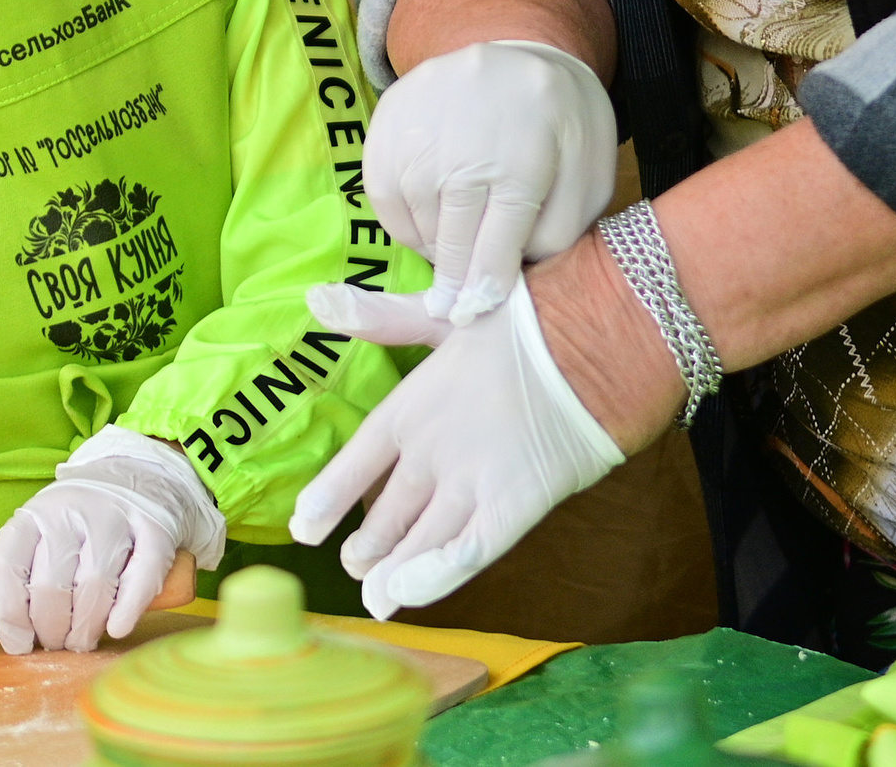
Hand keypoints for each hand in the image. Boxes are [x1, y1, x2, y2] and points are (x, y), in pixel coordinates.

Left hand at [0, 426, 225, 653]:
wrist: (136, 478)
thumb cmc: (78, 525)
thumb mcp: (39, 535)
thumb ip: (19, 576)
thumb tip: (14, 638)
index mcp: (33, 515)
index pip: (6, 568)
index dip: (9, 616)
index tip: (20, 644)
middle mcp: (69, 511)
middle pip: (50, 585)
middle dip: (50, 630)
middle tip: (57, 643)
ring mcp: (114, 517)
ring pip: (93, 585)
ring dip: (86, 628)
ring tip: (83, 639)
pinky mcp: (155, 529)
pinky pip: (141, 576)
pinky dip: (127, 609)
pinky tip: (117, 628)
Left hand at [291, 280, 621, 618]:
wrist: (592, 341)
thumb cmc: (523, 320)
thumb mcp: (444, 315)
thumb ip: (382, 319)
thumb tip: (316, 298)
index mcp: (411, 405)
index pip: (358, 461)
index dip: (330, 497)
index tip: (303, 528)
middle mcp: (432, 450)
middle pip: (390, 510)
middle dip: (370, 544)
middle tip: (356, 567)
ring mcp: (471, 482)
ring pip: (421, 540)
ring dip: (395, 573)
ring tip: (377, 597)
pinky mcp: (513, 507)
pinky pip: (465, 554)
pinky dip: (436, 577)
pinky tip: (412, 593)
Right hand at [365, 40, 617, 323]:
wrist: (523, 49)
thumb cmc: (563, 127)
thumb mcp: (587, 178)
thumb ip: (556, 233)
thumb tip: (504, 280)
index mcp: (523, 159)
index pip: (496, 247)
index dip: (483, 290)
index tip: (473, 316)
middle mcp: (464, 143)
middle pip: (451, 239)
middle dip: (455, 281)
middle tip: (454, 308)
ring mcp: (419, 129)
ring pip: (415, 221)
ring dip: (432, 249)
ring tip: (453, 253)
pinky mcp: (387, 120)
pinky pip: (383, 196)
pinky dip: (405, 220)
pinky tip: (431, 221)